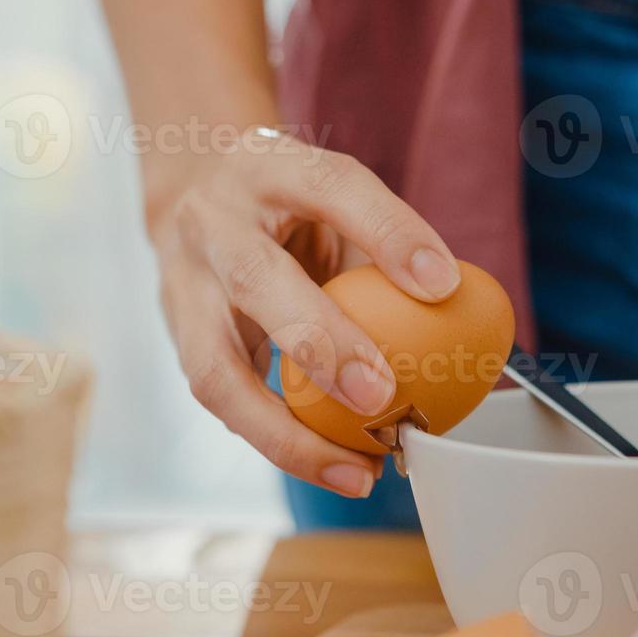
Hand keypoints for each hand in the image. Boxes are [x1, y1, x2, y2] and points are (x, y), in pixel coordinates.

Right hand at [147, 127, 461, 497]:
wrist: (192, 185)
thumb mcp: (332, 193)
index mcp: (269, 167)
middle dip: (322, 346)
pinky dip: (276, 438)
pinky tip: (329, 463)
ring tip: (356, 470)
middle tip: (382, 398)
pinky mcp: (174, 335)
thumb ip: (382, 241)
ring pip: (215, 368)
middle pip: (258, 280)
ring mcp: (183, 282)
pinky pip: (221, 400)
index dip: (389, 234)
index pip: (333, 187)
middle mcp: (215, 221)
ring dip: (287, 432)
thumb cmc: (287, 200)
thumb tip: (463, 312)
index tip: (443, 284)